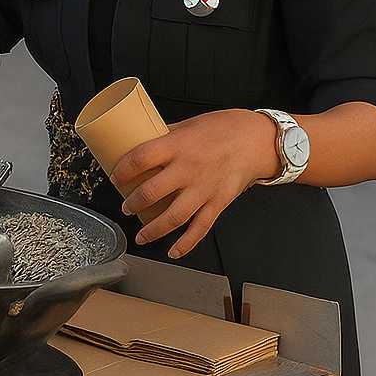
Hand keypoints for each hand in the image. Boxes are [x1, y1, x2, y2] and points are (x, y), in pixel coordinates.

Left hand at [112, 110, 280, 258]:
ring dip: (153, 230)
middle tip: (127, 207)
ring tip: (141, 235)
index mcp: (178, 145)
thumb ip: (168, 136)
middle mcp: (189, 169)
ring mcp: (204, 189)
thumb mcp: (191, 124)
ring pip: (173, 217)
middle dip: (134, 203)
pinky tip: (174, 251)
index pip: (141, 158)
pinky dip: (186, 244)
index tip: (116, 176)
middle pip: (152, 192)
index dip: (123, 169)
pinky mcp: (218, 203)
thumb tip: (143, 142)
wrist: (259, 140)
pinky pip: (200, 228)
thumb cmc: (225, 127)